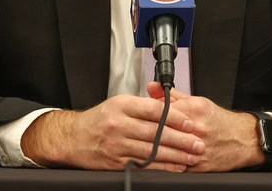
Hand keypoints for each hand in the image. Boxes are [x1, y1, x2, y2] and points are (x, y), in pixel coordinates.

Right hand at [21, 94, 205, 171]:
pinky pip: (144, 165)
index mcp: (121, 106)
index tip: (191, 123)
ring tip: (192, 156)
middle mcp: (119, 124)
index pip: (154, 110)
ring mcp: (117, 145)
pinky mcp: (116, 162)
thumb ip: (142, 104)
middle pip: (156, 132)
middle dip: (181, 139)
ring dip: (176, 155)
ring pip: (152, 150)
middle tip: (198, 142)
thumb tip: (169, 105)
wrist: (74, 138)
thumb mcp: (117, 103)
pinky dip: (162, 167)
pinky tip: (175, 167)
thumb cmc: (98, 120)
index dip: (176, 117)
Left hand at [146, 82, 270, 171]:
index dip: (146, 115)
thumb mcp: (197, 101)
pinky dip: (166, 164)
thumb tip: (151, 87)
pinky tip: (155, 162)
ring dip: (153, 150)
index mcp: (194, 110)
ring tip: (139, 148)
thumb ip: (171, 96)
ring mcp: (198, 148)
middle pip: (163, 131)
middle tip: (133, 134)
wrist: (243, 139)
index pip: (163, 111)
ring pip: (169, 150)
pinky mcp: (200, 165)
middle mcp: (196, 128)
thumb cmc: (219, 120)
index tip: (136, 118)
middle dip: (147, 133)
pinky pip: (177, 166)